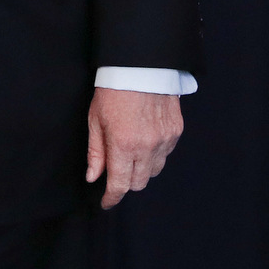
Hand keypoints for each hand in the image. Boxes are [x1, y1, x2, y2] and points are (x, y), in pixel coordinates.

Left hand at [86, 87, 183, 208]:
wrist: (140, 65)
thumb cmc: (113, 89)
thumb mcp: (95, 119)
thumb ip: (95, 152)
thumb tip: (93, 177)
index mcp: (123, 144)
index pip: (119, 184)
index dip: (111, 198)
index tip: (106, 203)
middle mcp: (147, 146)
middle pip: (138, 183)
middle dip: (125, 182)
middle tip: (115, 171)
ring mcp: (164, 140)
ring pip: (153, 171)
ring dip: (141, 169)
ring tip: (130, 151)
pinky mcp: (176, 132)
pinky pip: (165, 155)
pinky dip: (154, 154)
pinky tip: (145, 140)